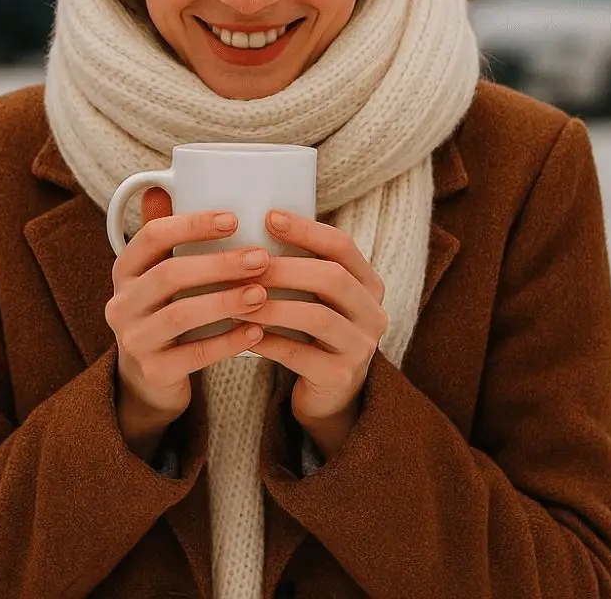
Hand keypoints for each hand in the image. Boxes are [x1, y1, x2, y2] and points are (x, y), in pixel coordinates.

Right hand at [105, 188, 271, 426]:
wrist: (151, 377)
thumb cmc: (166, 308)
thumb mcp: (160, 270)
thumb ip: (166, 232)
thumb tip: (166, 179)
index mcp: (124, 269)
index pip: (151, 236)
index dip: (191, 224)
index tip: (234, 217)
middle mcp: (120, 302)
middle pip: (169, 275)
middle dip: (219, 263)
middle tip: (262, 257)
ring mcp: (133, 340)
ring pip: (180, 315)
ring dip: (226, 300)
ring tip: (263, 293)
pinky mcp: (153, 372)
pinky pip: (193, 355)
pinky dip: (228, 341)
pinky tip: (258, 330)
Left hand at [233, 209, 387, 433]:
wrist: (329, 393)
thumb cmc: (312, 331)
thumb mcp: (317, 296)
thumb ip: (301, 266)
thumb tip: (249, 227)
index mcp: (369, 284)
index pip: (342, 246)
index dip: (306, 229)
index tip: (269, 216)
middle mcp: (373, 313)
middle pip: (332, 278)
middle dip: (285, 267)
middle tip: (247, 262)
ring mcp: (361, 347)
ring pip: (316, 317)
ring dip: (273, 304)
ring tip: (238, 298)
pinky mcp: (340, 377)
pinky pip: (300, 355)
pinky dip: (270, 341)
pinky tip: (245, 331)